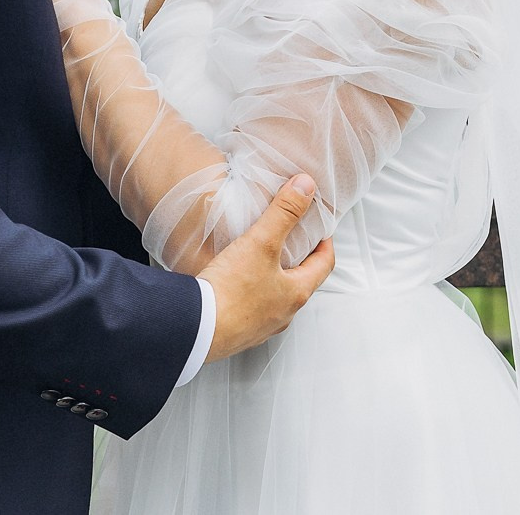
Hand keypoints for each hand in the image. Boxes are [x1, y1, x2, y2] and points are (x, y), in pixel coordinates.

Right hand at [196, 174, 335, 361]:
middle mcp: (283, 315)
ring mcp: (260, 327)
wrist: (194, 331)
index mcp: (296, 294)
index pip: (324, 264)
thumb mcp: (261, 242)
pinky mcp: (237, 333)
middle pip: (301, 281)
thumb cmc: (230, 292)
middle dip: (299, 259)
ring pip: (276, 297)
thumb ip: (284, 212)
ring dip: (274, 277)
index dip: (325, 243)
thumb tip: (306, 186)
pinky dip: (251, 293)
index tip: (321, 229)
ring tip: (261, 257)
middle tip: (292, 239)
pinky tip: (234, 282)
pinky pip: (252, 309)